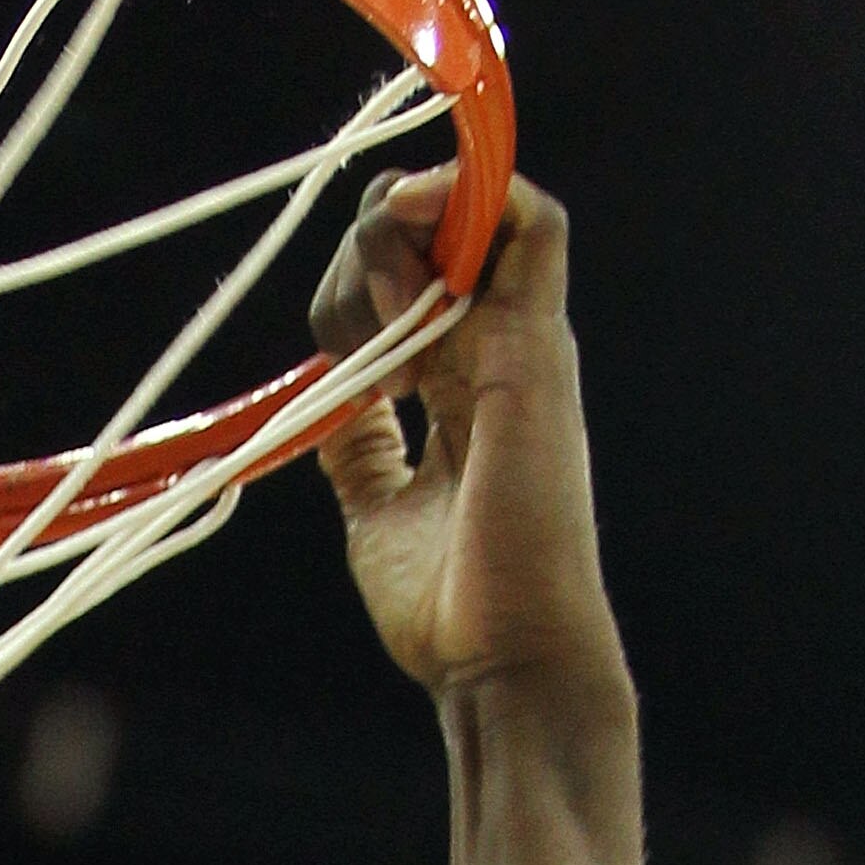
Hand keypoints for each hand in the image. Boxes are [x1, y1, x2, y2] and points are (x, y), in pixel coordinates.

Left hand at [311, 170, 630, 719]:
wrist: (500, 661)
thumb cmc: (451, 608)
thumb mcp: (377, 509)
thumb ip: (360, 447)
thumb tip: (329, 400)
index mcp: (465, 384)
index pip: (417, 273)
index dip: (357, 271)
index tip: (327, 342)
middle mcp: (499, 351)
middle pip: (431, 231)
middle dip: (362, 250)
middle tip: (340, 334)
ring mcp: (523, 345)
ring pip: (470, 211)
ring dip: (399, 230)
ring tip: (368, 321)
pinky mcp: (537, 352)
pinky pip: (535, 225)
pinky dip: (471, 203)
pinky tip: (408, 256)